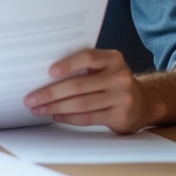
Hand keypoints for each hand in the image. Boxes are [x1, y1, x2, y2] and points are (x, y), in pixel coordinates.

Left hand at [23, 48, 149, 133]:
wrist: (144, 102)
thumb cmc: (114, 82)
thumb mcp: (106, 68)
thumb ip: (85, 67)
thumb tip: (45, 74)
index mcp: (113, 59)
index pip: (87, 57)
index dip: (67, 64)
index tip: (48, 72)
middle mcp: (119, 77)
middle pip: (78, 85)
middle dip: (50, 93)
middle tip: (31, 98)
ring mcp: (121, 97)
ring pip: (81, 103)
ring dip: (55, 107)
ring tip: (38, 109)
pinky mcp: (119, 116)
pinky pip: (88, 118)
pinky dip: (68, 117)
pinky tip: (55, 115)